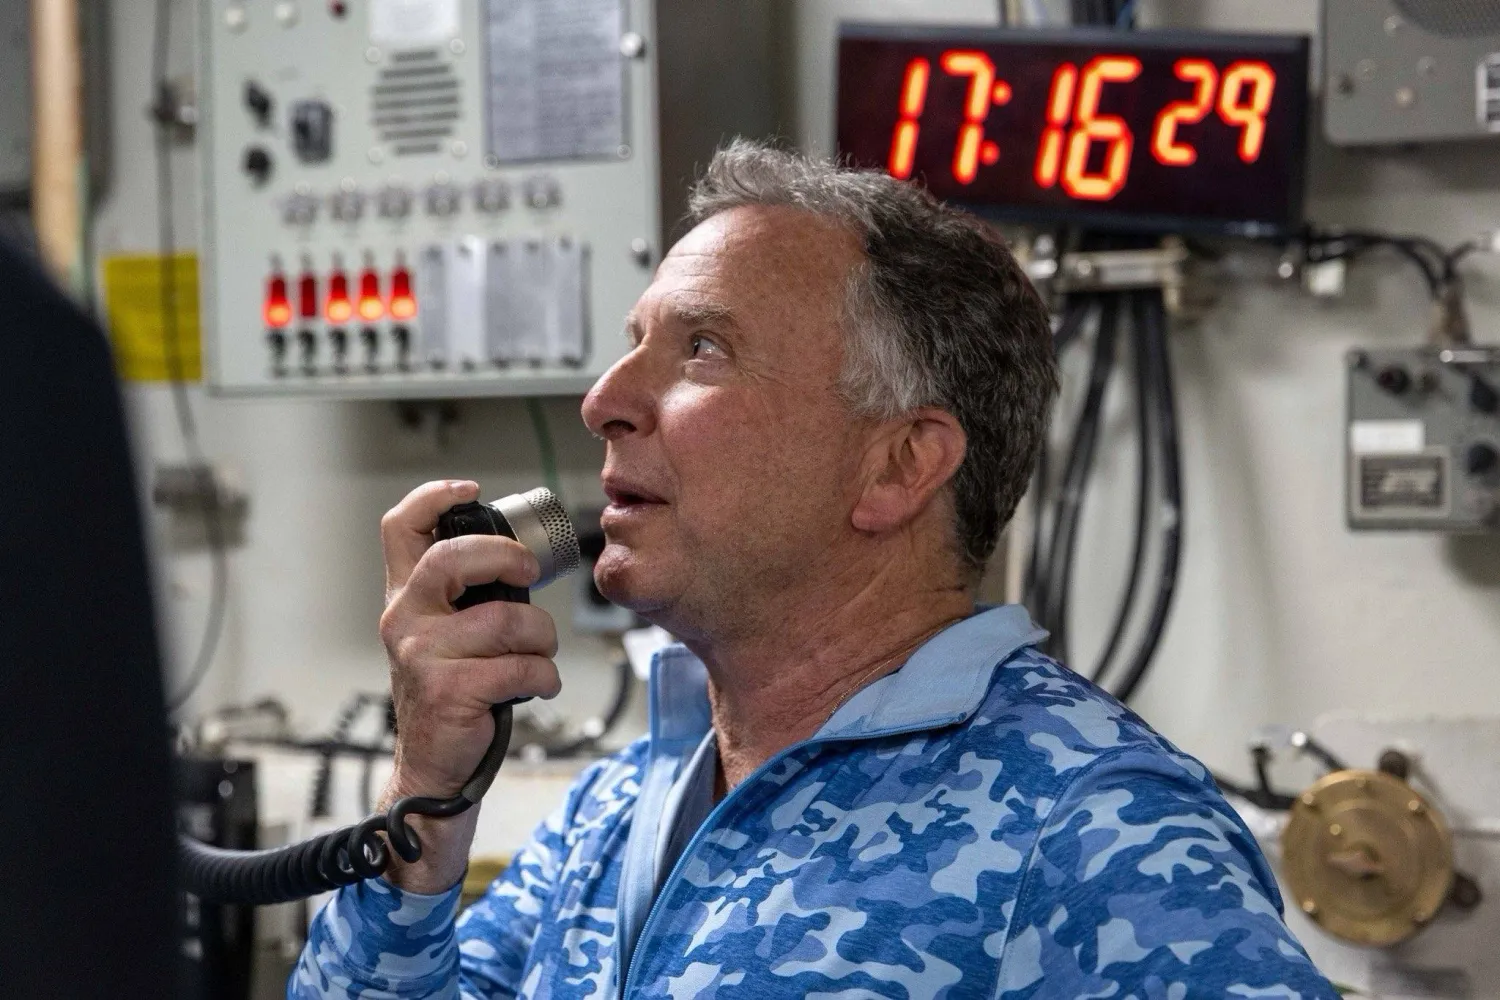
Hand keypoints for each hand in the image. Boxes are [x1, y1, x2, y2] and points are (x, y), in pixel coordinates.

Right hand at [376, 480, 561, 890]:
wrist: (435, 770)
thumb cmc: (452, 695)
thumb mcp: (445, 636)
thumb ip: (467, 596)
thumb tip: (521, 559)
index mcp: (405, 598)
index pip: (399, 528)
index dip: (433, 498)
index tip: (471, 490)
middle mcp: (404, 619)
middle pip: (451, 557)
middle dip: (505, 557)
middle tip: (529, 574)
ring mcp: (422, 655)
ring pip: (506, 619)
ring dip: (541, 637)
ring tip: (540, 653)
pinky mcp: (449, 690)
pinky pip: (520, 665)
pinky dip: (544, 676)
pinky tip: (538, 685)